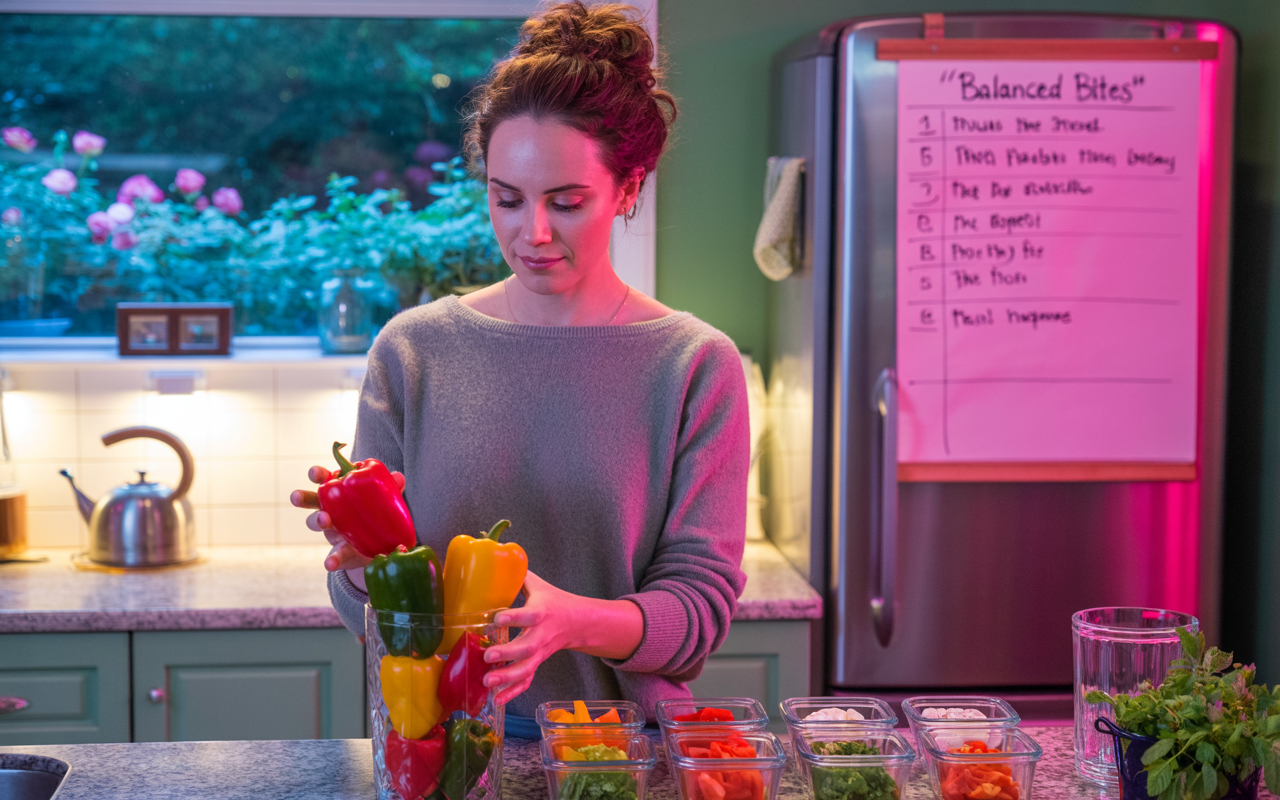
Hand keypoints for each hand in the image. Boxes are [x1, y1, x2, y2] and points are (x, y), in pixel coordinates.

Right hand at [289, 466, 406, 587]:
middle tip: (297, 497)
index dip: (317, 474)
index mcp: (339, 493)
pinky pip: (334, 556)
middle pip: (312, 501)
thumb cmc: (376, 513)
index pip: (325, 479)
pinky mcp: (341, 553)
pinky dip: (331, 559)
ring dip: (316, 521)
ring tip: (323, 520)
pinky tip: (330, 563)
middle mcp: (330, 511)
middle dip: (303, 497)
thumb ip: (390, 488)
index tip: (314, 473)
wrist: (381, 545)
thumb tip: (398, 477)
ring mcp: (332, 532)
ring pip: (316, 525)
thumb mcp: (384, 499)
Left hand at [481, 571, 642, 705]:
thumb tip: (494, 557)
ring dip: (507, 678)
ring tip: (487, 681)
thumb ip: (517, 575)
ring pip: (526, 669)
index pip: (528, 615)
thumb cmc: (552, 599)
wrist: (578, 622)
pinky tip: (497, 699)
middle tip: (487, 656)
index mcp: (542, 611)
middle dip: (507, 653)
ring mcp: (541, 653)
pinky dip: (513, 692)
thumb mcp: (538, 584)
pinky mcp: (538, 664)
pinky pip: (527, 680)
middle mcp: (542, 635)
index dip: (514, 618)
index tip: (497, 619)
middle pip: (527, 648)